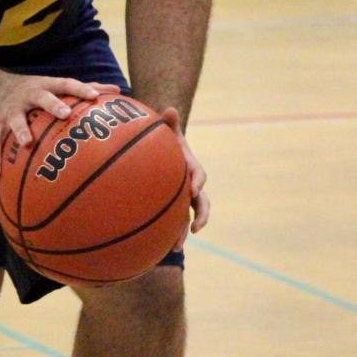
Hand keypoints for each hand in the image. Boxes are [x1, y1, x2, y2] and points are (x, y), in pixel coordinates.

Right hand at [0, 74, 109, 175]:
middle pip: (41, 97)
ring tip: (27, 143)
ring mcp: (11, 110)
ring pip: (15, 120)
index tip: (94, 96)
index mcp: (46, 86)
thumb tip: (118, 91)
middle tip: (64, 114)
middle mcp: (28, 95)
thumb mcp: (56, 85)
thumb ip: (87, 88)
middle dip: (52, 104)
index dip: (80, 89)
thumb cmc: (36, 91)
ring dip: (21, 130)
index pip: (66, 84)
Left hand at [159, 106, 209, 248]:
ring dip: (183, 232)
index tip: (195, 188)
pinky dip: (166, 234)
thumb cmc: (163, 139)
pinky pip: (170, 221)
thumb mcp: (166, 129)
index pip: (199, 175)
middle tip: (196, 227)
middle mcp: (190, 185)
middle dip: (201, 216)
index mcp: (190, 167)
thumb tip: (169, 109)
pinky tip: (154, 247)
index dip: (198, 182)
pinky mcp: (170, 206)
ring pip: (187, 217)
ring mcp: (181, 198)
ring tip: (176, 247)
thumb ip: (168, 121)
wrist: (162, 150)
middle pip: (201, 203)